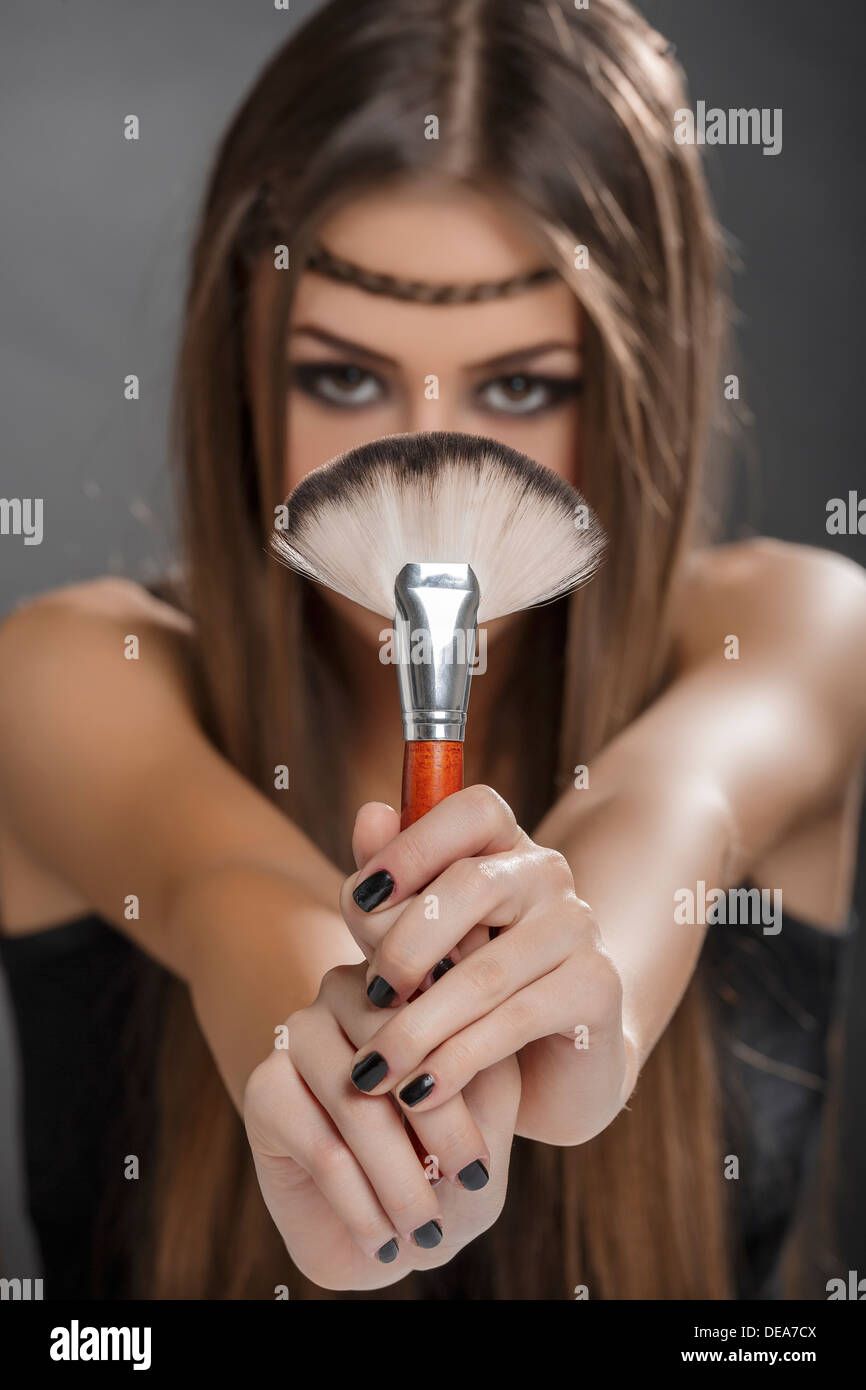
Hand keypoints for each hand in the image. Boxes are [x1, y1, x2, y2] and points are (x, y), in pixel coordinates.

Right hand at [243, 961, 520, 1291]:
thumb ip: (493, 1073)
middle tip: (468, 1187)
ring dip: (399, 1180)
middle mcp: (352, 989)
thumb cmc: (447, 1166)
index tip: (483, 1164)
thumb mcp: (491, 1124)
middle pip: (399, 1046)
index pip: (445, 999)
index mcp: (410, 978)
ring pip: (357, 1104)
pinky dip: (361, 1204)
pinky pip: (321, 1148)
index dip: (471, 1076)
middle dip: (439, 1126)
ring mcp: (302, 1032)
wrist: (390, 1232)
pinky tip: (384, 1242)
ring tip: (427, 1232)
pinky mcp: (264, 1086)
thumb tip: (489, 1031)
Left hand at [341, 784, 632, 1146]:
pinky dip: (457, 1060)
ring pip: (486, 969)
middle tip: (367, 996)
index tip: (362, 898)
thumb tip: (369, 814)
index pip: (471, 810)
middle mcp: (547, 873)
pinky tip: (419, 1091)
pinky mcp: (598, 987)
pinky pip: (516, 1020)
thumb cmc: (463, 994)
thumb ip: (387, 888)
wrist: (547, 1074)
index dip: (414, 844)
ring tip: (374, 1069)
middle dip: (405, 944)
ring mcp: (578, 927)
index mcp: (502, 845)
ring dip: (419, 1025)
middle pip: (471, 883)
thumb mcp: (415, 944)